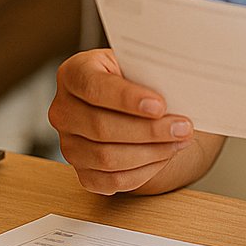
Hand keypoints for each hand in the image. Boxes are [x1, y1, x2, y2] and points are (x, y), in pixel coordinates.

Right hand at [48, 48, 195, 193]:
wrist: (130, 104)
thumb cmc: (135, 80)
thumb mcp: (139, 65)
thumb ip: (149, 74)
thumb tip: (178, 90)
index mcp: (74, 73)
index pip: (94, 88)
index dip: (127, 99)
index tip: (160, 106)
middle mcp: (64, 110)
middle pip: (101, 127)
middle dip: (149, 131)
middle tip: (182, 127)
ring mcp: (69, 144)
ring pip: (107, 158)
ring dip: (151, 152)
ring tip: (179, 142)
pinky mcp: (81, 171)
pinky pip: (111, 181)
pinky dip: (142, 172)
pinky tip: (163, 156)